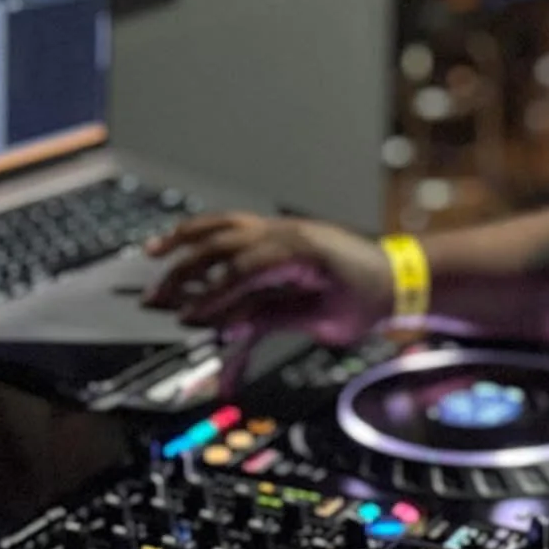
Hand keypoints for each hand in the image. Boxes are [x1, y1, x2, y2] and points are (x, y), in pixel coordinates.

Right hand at [145, 215, 391, 365]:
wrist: (395, 276)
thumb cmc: (367, 299)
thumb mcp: (325, 320)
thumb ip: (275, 318)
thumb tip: (229, 324)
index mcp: (301, 250)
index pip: (242, 270)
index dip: (212, 296)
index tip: (189, 317)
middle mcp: (287, 231)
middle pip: (223, 244)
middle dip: (186, 271)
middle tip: (158, 298)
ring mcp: (281, 226)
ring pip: (223, 224)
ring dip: (185, 239)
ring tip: (153, 254)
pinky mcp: (277, 231)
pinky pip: (232, 225)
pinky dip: (203, 231)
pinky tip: (181, 241)